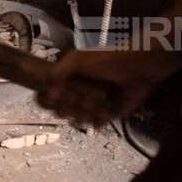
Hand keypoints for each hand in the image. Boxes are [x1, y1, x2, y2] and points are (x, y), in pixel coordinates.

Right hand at [37, 48, 181, 124]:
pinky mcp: (107, 114)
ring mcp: (91, 105)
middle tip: (77, 94)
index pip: (46, 97)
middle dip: (67, 104)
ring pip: (76, 119)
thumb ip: (57, 73)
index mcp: (66, 82)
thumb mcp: (76, 60)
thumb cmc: (107, 57)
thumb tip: (48, 93)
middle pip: (59, 111)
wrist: (136, 65)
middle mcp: (76, 94)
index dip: (45, 100)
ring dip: (83, 109)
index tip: (50, 97)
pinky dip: (98, 116)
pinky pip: (95, 124)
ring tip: (94, 98)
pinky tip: (104, 106)